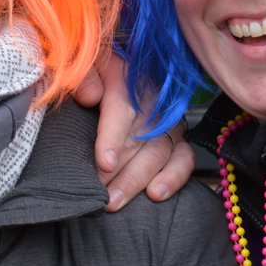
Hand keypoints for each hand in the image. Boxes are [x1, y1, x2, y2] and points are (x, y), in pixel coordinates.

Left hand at [74, 48, 194, 210]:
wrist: (116, 68)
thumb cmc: (93, 73)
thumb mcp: (82, 63)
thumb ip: (81, 76)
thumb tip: (89, 96)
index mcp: (127, 73)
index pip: (123, 104)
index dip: (113, 135)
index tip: (104, 162)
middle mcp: (153, 97)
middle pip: (142, 136)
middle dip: (122, 169)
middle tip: (101, 194)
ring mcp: (168, 118)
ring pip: (159, 151)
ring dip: (137, 179)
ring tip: (115, 201)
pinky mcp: (177, 136)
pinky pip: (184, 157)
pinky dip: (173, 177)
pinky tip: (155, 194)